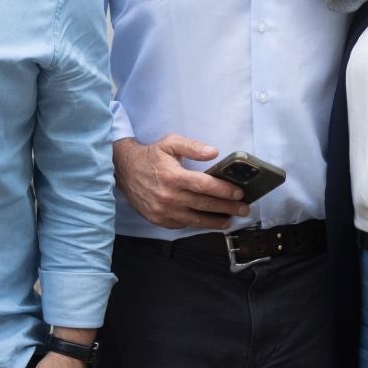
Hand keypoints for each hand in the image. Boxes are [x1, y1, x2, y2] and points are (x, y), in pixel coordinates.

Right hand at [112, 135, 250, 229]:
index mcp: (173, 176)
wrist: (123, 170)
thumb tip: (214, 152)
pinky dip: (198, 224)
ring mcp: (163, 211)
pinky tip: (209, 221)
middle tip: (244, 209)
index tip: (239, 193)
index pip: (205, 186)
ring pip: (196, 220)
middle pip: (205, 205)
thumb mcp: (170, 143)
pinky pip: (183, 224)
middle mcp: (169, 196)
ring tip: (230, 220)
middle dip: (227, 207)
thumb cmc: (151, 155)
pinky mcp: (159, 220)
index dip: (224, 190)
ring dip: (216, 221)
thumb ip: (192, 146)